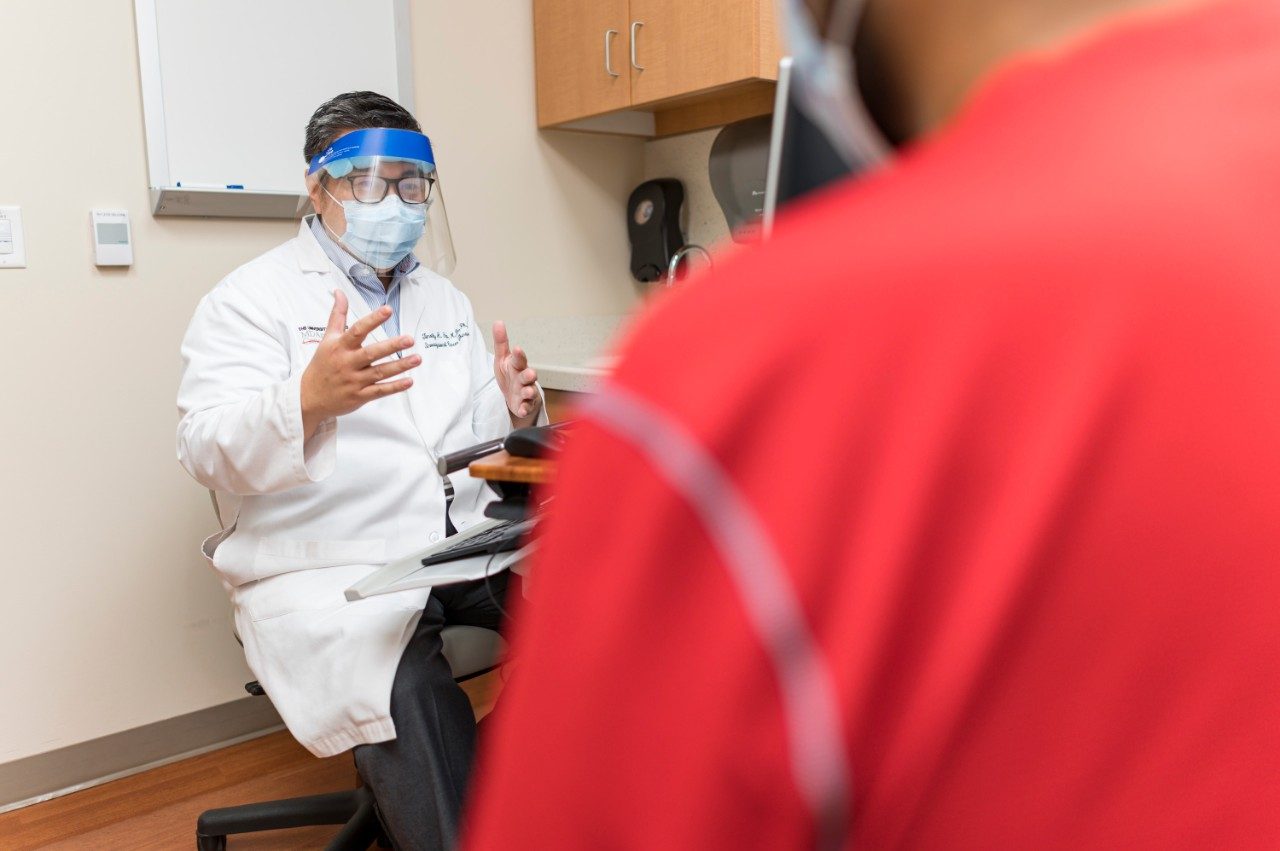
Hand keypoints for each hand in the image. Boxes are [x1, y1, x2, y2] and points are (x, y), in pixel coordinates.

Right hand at [300, 290, 418, 438]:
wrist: (309, 397)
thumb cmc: (322, 365)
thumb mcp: (327, 339)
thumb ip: (337, 315)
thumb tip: (339, 292)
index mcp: (340, 346)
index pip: (358, 330)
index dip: (373, 320)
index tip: (388, 310)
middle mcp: (347, 363)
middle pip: (371, 353)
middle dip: (391, 346)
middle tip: (410, 339)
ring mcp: (354, 381)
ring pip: (380, 373)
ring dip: (399, 366)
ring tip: (417, 358)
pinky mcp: (360, 396)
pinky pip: (380, 391)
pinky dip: (395, 387)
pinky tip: (409, 381)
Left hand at [493, 320, 540, 424]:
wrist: (515, 396)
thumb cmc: (510, 375)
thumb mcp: (503, 359)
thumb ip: (501, 342)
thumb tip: (498, 322)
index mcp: (518, 366)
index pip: (520, 359)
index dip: (519, 355)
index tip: (518, 349)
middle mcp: (524, 378)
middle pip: (528, 376)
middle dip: (529, 375)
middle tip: (530, 373)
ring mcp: (526, 392)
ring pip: (530, 391)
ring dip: (529, 391)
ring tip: (527, 392)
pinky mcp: (525, 405)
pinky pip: (527, 407)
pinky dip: (525, 409)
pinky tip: (523, 409)